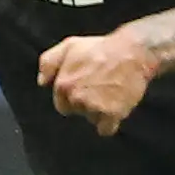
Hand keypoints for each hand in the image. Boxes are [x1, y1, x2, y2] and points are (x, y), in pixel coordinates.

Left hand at [37, 30, 156, 134]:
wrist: (133, 52)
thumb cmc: (101, 47)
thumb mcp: (70, 45)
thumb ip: (49, 62)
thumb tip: (41, 82)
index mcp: (63, 84)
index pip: (62, 104)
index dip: (73, 96)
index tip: (86, 87)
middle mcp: (76, 98)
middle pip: (78, 112)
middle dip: (86, 104)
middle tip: (100, 88)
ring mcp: (94, 107)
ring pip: (92, 119)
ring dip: (99, 112)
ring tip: (110, 94)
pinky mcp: (111, 114)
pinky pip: (106, 129)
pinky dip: (110, 123)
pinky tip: (116, 109)